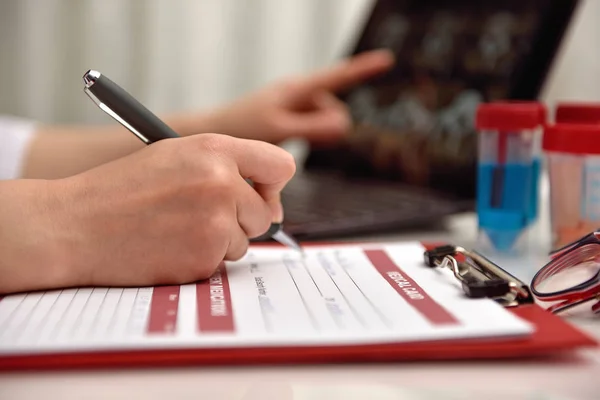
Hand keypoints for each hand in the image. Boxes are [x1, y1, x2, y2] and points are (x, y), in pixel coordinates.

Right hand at [0, 134, 294, 293]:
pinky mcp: (204, 257)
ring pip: (244, 242)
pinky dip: (200, 260)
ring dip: (219, 241)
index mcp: (215, 150)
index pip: (281, 166)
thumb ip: (226, 169)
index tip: (260, 194)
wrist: (74, 225)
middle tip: (202, 217)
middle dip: (242, 220)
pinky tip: (169, 247)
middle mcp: (222, 183)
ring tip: (175, 229)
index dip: (273, 184)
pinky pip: (221, 263)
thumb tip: (271, 204)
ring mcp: (215, 223)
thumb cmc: (120, 190)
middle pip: (265, 214)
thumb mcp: (174, 156)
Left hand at [185, 50, 394, 143]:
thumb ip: (313, 128)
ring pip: (326, 120)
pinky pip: (315, 125)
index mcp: (297, 89)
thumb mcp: (280, 129)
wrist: (217, 131)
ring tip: (291, 138)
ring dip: (319, 133)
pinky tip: (294, 140)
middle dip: (330, 125)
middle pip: (334, 108)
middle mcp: (299, 93)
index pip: (337, 76)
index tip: (387, 59)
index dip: (363, 69)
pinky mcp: (292, 116)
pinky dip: (312, 135)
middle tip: (306, 136)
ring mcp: (296, 105)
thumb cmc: (243, 126)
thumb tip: (345, 125)